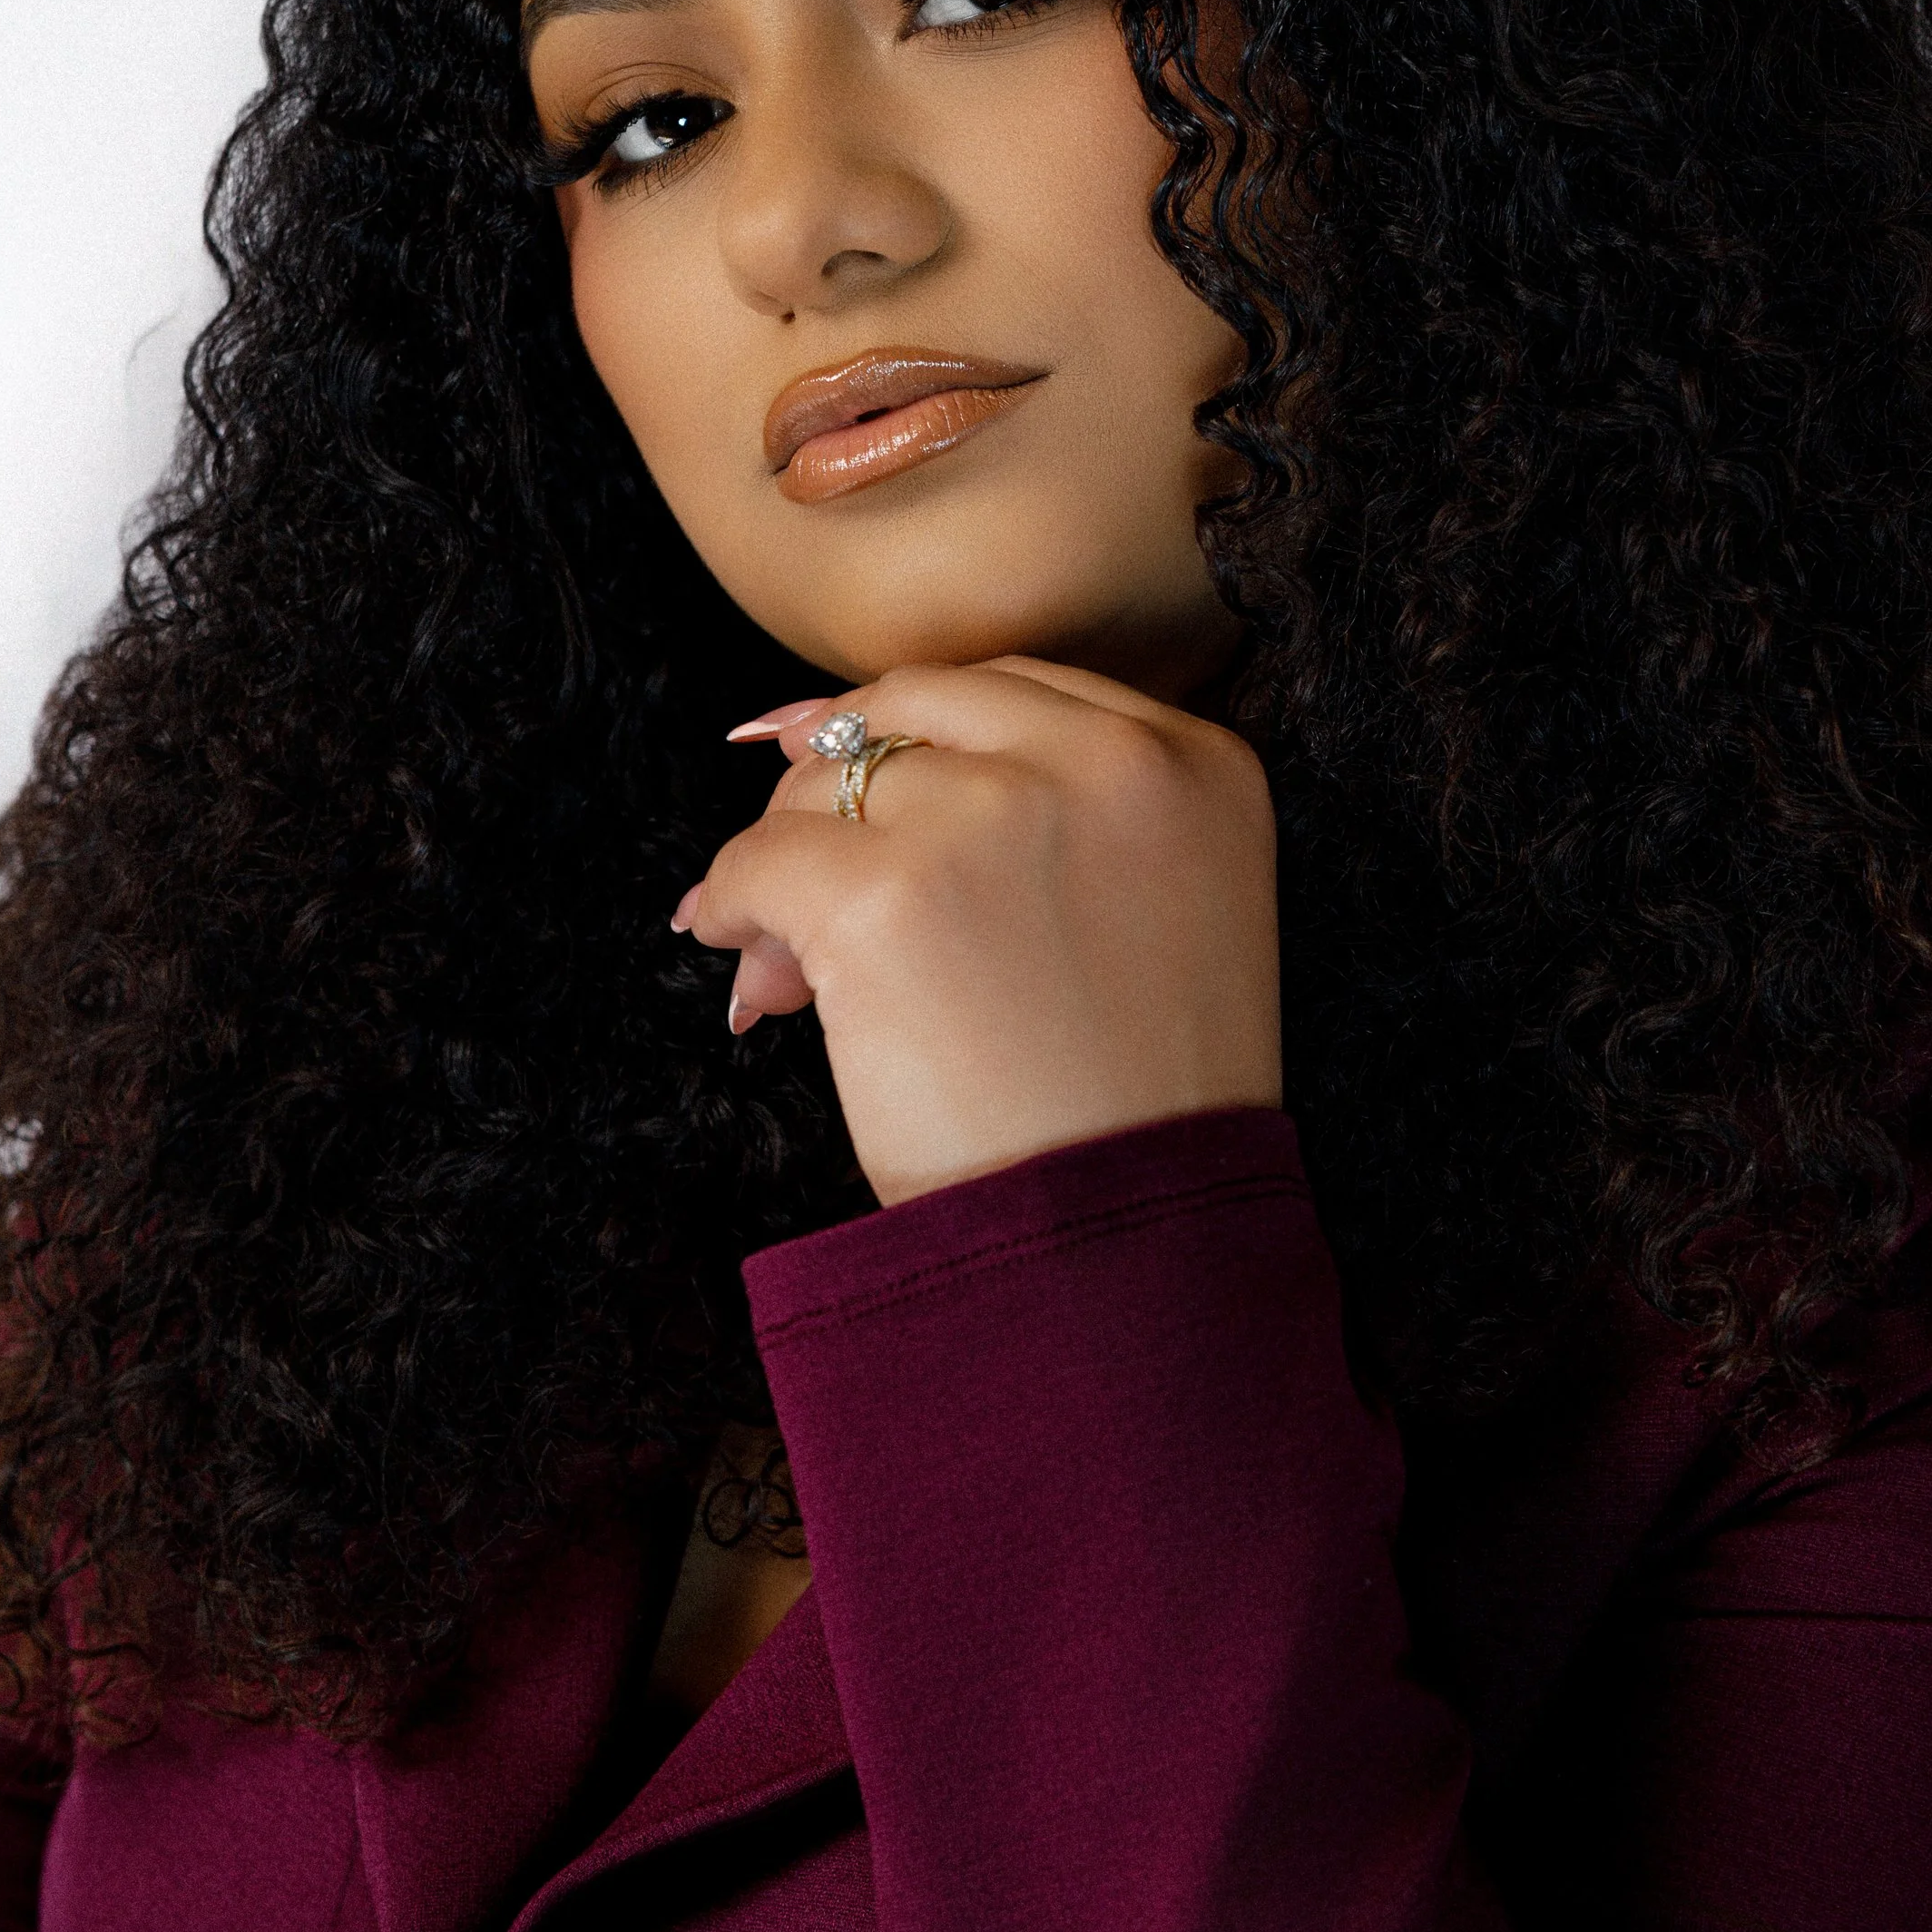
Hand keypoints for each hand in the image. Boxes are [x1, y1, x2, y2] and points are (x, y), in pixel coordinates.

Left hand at [679, 656, 1281, 1206]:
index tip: (862, 784)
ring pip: (828, 780)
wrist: (1125, 1241)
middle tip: (807, 881)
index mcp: (1198, 760)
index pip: (1016, 691)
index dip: (919, 737)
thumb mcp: (1164, 906)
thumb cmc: (1132, 1103)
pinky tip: (750, 973)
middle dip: (842, 784)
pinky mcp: (892, 893)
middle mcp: (1108, 763)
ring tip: (786, 965)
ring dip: (788, 867)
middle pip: (913, 711)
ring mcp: (997, 818)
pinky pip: (760, 860)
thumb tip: (802, 733)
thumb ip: (1050, 806)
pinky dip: (733, 910)